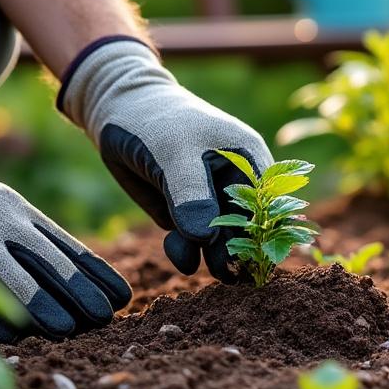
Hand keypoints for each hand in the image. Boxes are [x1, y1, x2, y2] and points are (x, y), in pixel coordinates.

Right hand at [0, 116, 131, 341]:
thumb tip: (71, 271)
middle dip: (80, 293)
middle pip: (49, 264)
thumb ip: (28, 232)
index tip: (124, 296)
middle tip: (106, 318)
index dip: (96, 274)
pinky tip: (11, 334)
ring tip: (69, 329)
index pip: (67, 247)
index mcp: (17, 211)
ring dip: (43, 308)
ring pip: (12, 280)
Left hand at [60, 38, 274, 282]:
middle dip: (240, 251)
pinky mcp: (185, 214)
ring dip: (213, 258)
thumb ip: (191, 194)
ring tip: (203, 268)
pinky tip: (178, 253)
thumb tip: (204, 240)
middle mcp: (236, 184)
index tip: (255, 256)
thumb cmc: (156, 122)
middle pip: (248, 227)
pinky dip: (186, 252)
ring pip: (220, 240)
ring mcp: (211, 201)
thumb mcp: (174, 153)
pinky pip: (192, 242)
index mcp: (250, 161)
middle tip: (229, 275)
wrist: (118, 113)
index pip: (269, 203)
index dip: (267, 231)